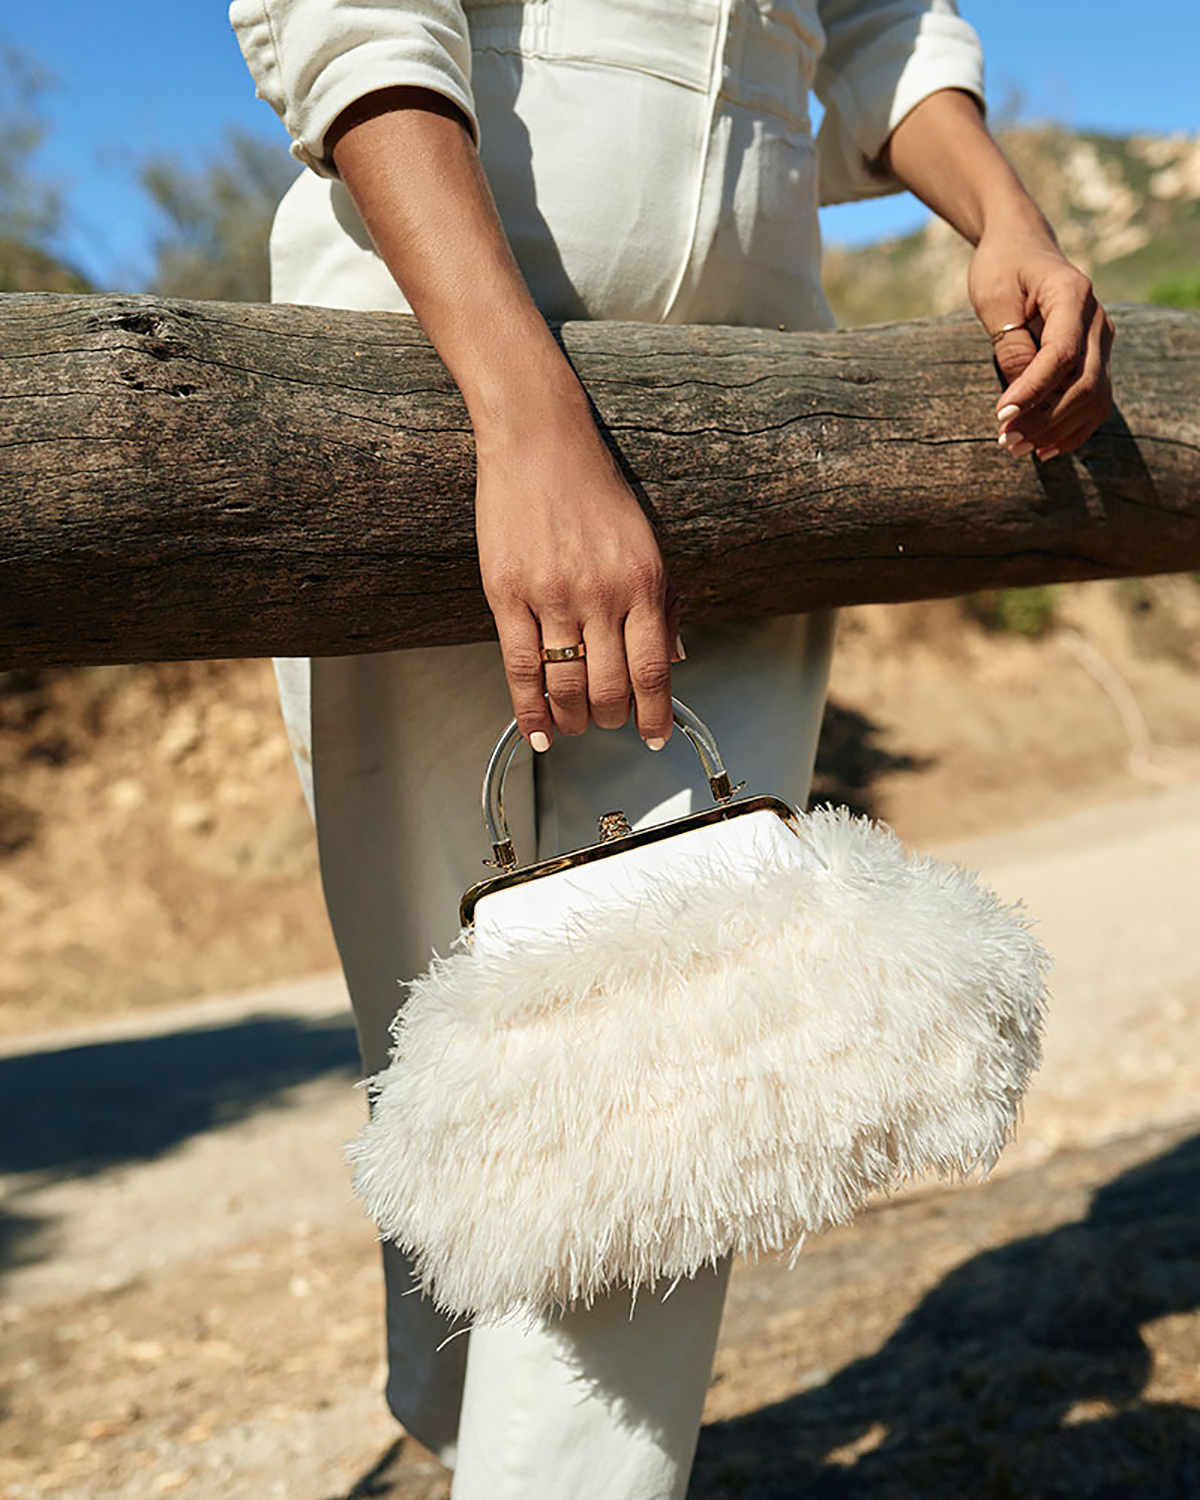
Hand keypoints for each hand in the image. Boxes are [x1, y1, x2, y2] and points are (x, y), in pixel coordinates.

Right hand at [474, 411, 682, 752]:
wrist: (540, 441)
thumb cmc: (595, 490)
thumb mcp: (646, 545)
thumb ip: (662, 604)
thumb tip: (674, 660)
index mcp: (643, 583)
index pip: (653, 670)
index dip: (656, 714)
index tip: (655, 736)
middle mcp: (601, 594)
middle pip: (610, 687)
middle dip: (611, 719)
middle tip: (608, 723)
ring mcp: (552, 596)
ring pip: (566, 684)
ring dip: (573, 718)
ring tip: (574, 725)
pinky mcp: (507, 593)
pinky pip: (520, 667)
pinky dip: (529, 709)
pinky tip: (537, 729)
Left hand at [969, 224, 1113, 460]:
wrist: (1022, 247)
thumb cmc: (1002, 268)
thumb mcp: (993, 298)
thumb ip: (1009, 343)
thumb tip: (1021, 391)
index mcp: (1073, 295)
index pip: (1062, 355)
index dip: (1033, 391)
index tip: (1001, 416)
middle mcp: (1098, 319)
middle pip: (1086, 383)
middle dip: (1045, 420)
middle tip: (1005, 441)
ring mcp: (1102, 340)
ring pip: (1096, 398)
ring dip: (1058, 430)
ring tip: (1017, 448)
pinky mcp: (1096, 357)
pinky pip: (1095, 402)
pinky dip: (1072, 429)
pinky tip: (1042, 448)